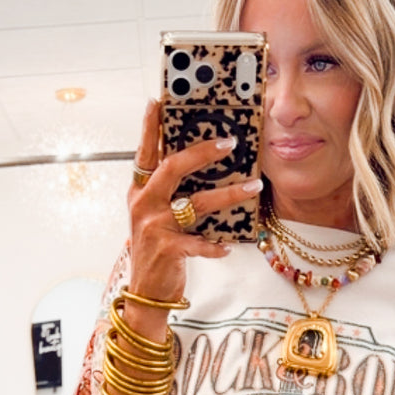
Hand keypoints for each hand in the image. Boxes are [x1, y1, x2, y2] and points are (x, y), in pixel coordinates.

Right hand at [127, 99, 262, 309]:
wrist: (146, 293)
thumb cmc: (157, 251)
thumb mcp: (156, 217)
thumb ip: (170, 192)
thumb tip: (200, 164)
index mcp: (140, 193)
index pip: (145, 153)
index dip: (149, 127)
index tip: (157, 102)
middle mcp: (144, 205)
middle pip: (173, 167)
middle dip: (202, 152)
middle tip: (229, 143)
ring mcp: (154, 227)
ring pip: (197, 203)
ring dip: (229, 194)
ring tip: (253, 186)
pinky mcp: (167, 249)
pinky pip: (198, 243)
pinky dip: (215, 247)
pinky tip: (227, 247)